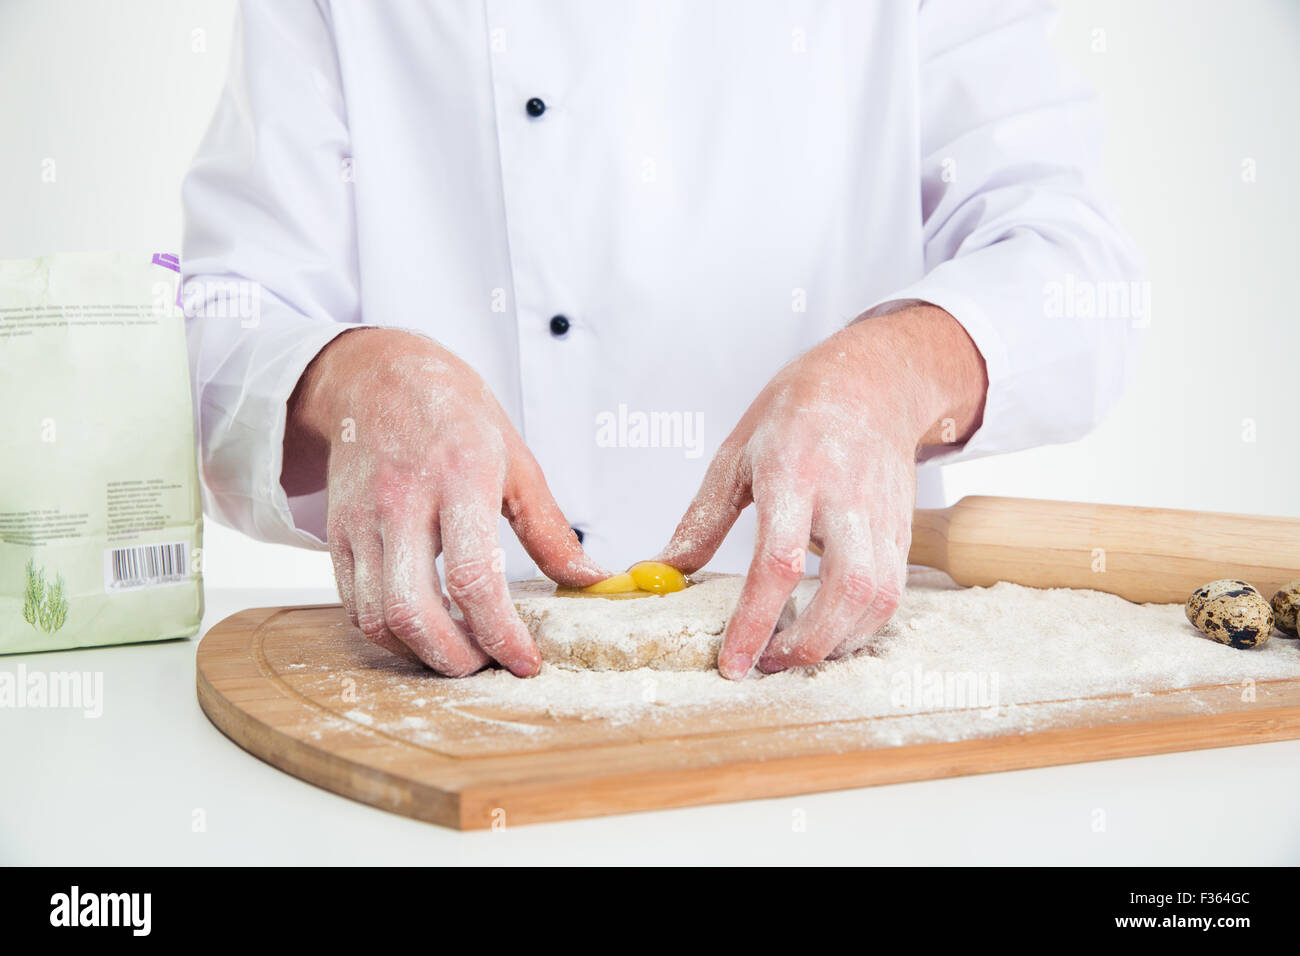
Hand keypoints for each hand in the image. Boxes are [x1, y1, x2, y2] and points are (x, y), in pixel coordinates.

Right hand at [283, 328, 606, 676]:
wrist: (375, 377)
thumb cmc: (455, 415)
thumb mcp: (516, 460)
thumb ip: (550, 529)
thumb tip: (590, 580)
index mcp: (459, 476)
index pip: (473, 576)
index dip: (500, 633)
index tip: (526, 662)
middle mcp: (401, 500)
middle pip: (412, 610)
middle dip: (454, 659)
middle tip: (488, 666)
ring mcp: (361, 519)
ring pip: (376, 617)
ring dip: (420, 654)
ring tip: (461, 652)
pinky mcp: (336, 534)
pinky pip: (354, 605)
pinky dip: (390, 634)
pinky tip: (425, 631)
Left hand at [658, 305, 986, 678]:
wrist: (872, 383)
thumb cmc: (795, 414)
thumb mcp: (735, 454)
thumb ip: (701, 520)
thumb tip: (660, 572)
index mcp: (794, 475)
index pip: (778, 562)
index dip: (755, 621)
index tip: (732, 663)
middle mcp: (845, 498)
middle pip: (845, 589)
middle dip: (806, 644)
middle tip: (766, 664)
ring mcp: (882, 517)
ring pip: (878, 599)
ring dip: (837, 643)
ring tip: (793, 654)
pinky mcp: (903, 532)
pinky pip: (892, 595)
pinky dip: (861, 628)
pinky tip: (827, 633)